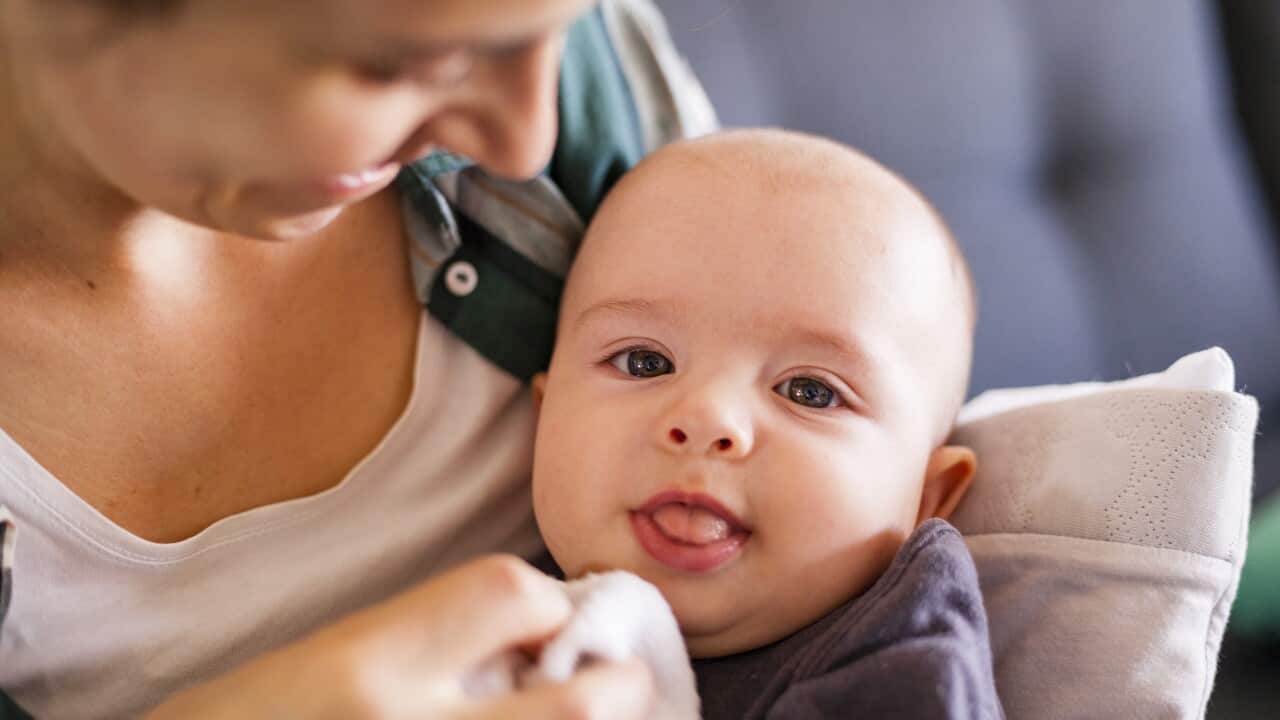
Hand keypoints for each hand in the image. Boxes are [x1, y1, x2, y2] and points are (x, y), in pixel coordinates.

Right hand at [146, 555, 654, 719]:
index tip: (552, 620)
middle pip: (579, 708)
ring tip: (584, 719)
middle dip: (617, 689)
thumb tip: (529, 639)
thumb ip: (417, 646)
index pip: (507, 594)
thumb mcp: (318, 666)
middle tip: (622, 684)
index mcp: (366, 667)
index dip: (549, 602)